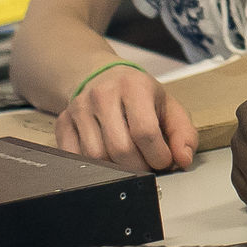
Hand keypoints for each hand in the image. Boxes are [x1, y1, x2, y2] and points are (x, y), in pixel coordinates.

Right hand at [57, 64, 197, 173]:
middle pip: (120, 148)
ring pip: (96, 157)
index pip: (145, 132)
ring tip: (129, 162)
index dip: (158, 156)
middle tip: (147, 165)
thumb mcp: (168, 106)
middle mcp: (103, 95)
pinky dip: (93, 167)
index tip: (164, 162)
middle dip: (139, 166)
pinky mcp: (63, 122)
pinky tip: (107, 160)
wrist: (101, 76)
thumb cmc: (138, 94)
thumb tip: (183, 159)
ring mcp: (79, 108)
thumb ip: (183, 133)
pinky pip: (74, 157)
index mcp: (134, 86)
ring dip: (117, 169)